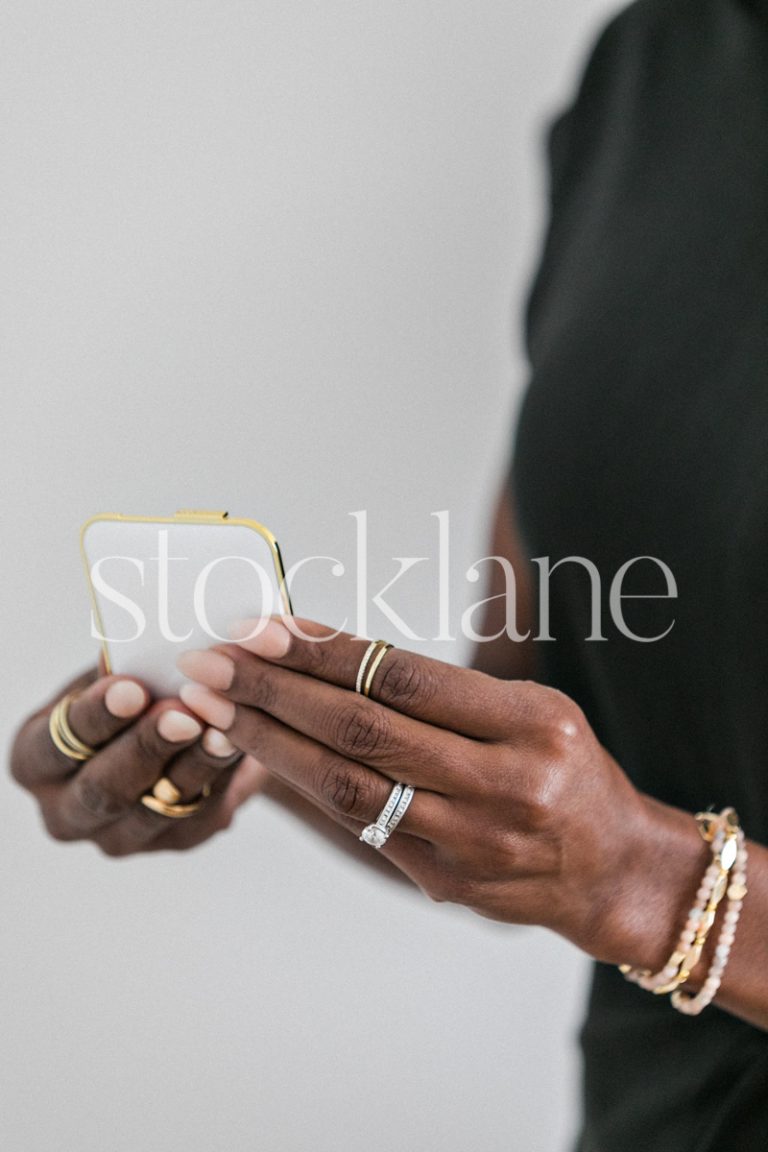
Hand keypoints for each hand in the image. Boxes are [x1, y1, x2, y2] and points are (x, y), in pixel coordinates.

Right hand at [10, 669, 265, 855]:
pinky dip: (221, 777)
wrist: (178, 721)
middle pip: (103, 789)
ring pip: (157, 809)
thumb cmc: (136, 689)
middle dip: (147, 747)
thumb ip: (126, 670)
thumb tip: (150, 647)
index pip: (57, 744)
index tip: (133, 688)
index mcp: (38, 759)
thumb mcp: (118, 673)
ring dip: (194, 765)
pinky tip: (240, 746)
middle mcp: (68, 810)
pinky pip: (200, 814)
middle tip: (183, 713)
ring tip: (221, 729)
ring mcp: (120, 836)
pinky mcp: (175, 842)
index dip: (95, 717)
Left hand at [174, 617, 706, 962]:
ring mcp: (470, 841)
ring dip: (269, 740)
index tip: (263, 627)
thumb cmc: (567, 769)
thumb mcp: (535, 707)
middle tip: (211, 659)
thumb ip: (443, 691)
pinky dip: (302, 785)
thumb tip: (327, 655)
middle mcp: (503, 783)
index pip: (406, 678)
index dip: (326, 652)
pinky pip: (357, 825)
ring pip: (347, 785)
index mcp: (532, 723)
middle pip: (363, 730)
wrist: (611, 869)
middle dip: (274, 689)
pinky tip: (260, 752)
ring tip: (212, 704)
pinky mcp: (443, 881)